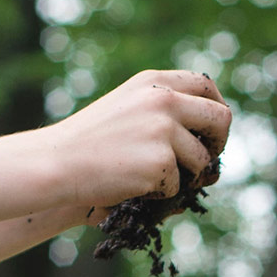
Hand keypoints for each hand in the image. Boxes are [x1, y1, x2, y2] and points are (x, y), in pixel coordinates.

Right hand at [39, 70, 230, 213]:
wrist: (56, 163)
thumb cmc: (87, 142)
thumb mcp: (127, 106)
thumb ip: (162, 107)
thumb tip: (209, 125)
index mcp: (154, 82)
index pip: (206, 87)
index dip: (217, 110)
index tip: (212, 131)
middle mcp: (163, 100)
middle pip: (220, 119)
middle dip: (218, 144)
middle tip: (206, 163)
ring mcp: (163, 130)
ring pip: (201, 161)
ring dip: (184, 176)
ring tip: (147, 177)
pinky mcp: (160, 163)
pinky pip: (177, 187)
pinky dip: (159, 194)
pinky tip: (130, 185)